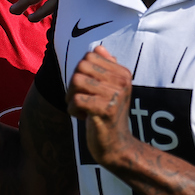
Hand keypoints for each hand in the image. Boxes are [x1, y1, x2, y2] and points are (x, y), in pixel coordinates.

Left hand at [66, 45, 134, 165]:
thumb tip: (99, 47)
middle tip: (80, 100)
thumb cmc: (108, 115)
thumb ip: (105, 67)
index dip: (81, 71)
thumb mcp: (109, 89)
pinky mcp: (106, 110)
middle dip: (73, 84)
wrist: (116, 146)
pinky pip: (76, 100)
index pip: (89, 55)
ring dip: (71, 97)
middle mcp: (122, 82)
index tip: (88, 89)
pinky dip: (72, 110)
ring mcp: (115, 96)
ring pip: (76, 81)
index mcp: (123, 73)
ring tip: (80, 108)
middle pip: (81, 67)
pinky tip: (83, 118)